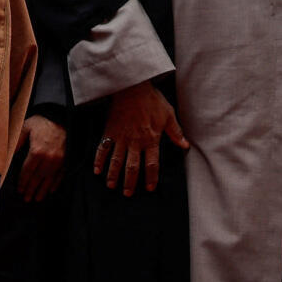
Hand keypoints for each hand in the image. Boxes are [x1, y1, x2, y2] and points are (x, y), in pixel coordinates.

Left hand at [15, 115, 67, 202]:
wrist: (60, 117)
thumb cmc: (40, 122)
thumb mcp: (25, 128)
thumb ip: (16, 143)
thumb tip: (7, 156)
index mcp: (37, 151)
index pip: (27, 171)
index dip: (23, 182)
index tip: (19, 190)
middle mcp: (49, 158)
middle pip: (38, 178)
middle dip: (31, 189)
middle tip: (26, 199)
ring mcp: (59, 160)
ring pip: (49, 179)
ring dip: (43, 190)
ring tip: (37, 199)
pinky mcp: (66, 160)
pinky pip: (60, 175)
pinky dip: (56, 184)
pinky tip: (51, 191)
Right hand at [94, 80, 187, 195]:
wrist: (132, 87)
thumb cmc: (152, 100)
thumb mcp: (168, 115)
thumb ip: (175, 132)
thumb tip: (185, 145)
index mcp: (151, 140)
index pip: (152, 164)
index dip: (151, 178)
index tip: (149, 188)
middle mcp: (135, 142)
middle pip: (132, 167)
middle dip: (130, 182)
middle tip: (128, 194)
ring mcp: (121, 138)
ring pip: (116, 161)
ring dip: (114, 175)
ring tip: (112, 186)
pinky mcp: (109, 131)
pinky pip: (102, 148)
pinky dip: (99, 160)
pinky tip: (97, 170)